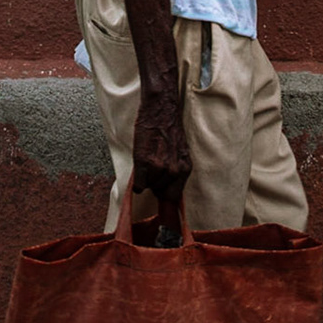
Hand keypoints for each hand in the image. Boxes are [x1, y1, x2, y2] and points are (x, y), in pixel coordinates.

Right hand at [131, 86, 190, 201]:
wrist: (160, 110)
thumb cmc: (168, 129)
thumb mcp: (180, 152)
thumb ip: (176, 170)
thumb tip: (168, 189)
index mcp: (185, 169)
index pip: (175, 198)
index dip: (166, 201)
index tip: (163, 211)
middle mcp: (175, 171)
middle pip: (160, 194)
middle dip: (155, 186)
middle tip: (153, 171)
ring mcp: (160, 167)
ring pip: (148, 187)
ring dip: (146, 179)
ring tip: (148, 160)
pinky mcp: (144, 162)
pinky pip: (138, 183)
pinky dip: (137, 179)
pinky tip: (140, 164)